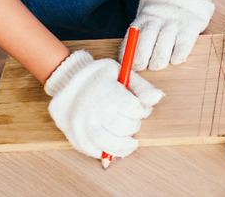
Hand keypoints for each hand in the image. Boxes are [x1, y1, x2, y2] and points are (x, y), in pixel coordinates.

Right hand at [45, 50, 163, 157]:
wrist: (65, 80)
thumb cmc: (98, 76)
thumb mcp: (121, 72)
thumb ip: (141, 86)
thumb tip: (158, 97)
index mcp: (108, 93)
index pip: (136, 110)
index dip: (143, 111)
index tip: (141, 109)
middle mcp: (95, 111)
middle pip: (124, 128)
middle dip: (134, 126)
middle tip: (132, 122)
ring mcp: (82, 125)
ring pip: (109, 145)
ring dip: (124, 147)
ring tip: (130, 144)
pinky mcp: (75, 136)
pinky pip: (93, 151)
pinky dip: (105, 152)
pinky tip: (112, 146)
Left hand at [122, 0, 215, 69]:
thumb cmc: (164, 10)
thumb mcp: (148, 14)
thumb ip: (140, 31)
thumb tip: (128, 57)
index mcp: (145, 15)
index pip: (133, 35)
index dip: (129, 53)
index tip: (129, 65)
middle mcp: (159, 17)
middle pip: (147, 39)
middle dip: (141, 58)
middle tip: (142, 68)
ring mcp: (175, 21)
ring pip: (164, 44)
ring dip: (159, 59)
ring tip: (157, 65)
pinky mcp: (191, 25)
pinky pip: (183, 44)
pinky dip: (178, 55)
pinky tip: (175, 60)